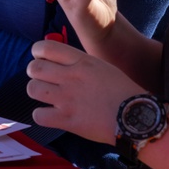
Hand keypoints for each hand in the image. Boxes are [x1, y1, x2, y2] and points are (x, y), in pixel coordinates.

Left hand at [26, 40, 140, 144]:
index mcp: (81, 61)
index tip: (40, 59)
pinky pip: (38, 115)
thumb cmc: (121, 91)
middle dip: (34, 73)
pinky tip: (50, 115)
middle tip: (42, 80)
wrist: (136, 116)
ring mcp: (68, 99)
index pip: (45, 47)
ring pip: (33, 89)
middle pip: (34, 68)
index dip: (37, 53)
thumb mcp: (101, 66)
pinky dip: (41, 116)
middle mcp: (71, 77)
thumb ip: (79, 63)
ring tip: (45, 97)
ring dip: (36, 92)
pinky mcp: (67, 120)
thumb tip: (59, 62)